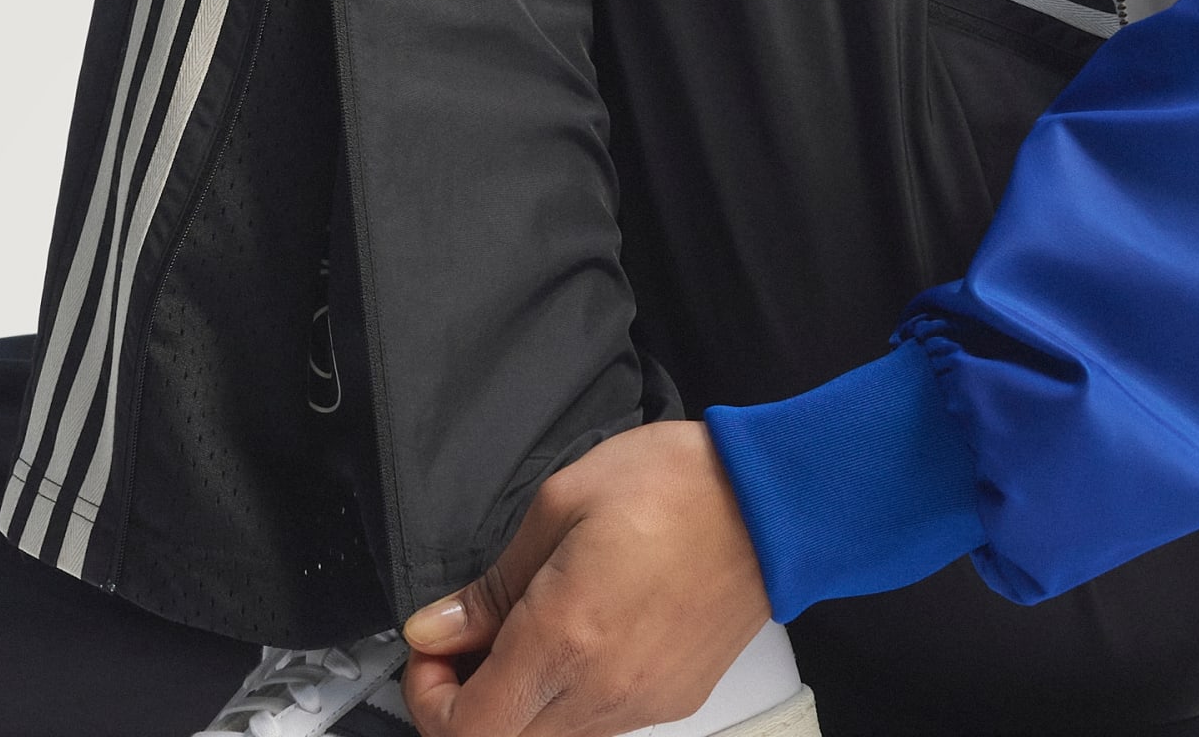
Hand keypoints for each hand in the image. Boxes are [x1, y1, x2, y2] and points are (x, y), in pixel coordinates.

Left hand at [401, 422, 771, 736]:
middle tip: (461, 644)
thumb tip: (438, 628)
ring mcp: (642, 706)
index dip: (427, 699)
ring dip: (515, 705)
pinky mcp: (672, 702)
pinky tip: (571, 638)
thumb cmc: (675, 486)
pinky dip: (564, 699)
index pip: (467, 730)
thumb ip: (493, 583)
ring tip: (517, 632)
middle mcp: (602, 691)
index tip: (430, 649)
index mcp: (564, 639)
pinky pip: (596, 725)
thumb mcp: (561, 504)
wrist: (770, 502)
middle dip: (464, 704)